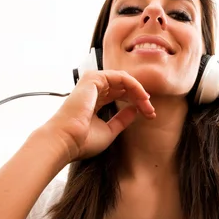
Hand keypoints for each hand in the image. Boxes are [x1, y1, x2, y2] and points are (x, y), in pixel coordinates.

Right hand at [41, 69, 155, 162]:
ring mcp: (93, 83)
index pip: (120, 95)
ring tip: (148, 105)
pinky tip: (142, 97)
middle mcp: (93, 90)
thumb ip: (122, 120)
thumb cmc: (83, 141)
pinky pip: (121, 77)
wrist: (67, 141)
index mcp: (94, 101)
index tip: (149, 115)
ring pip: (124, 81)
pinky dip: (134, 86)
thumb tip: (135, 110)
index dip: (137, 103)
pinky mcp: (94, 79)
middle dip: (140, 98)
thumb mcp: (110, 131)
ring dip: (139, 92)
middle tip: (151, 111)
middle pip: (124, 88)